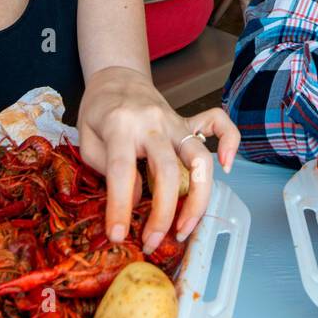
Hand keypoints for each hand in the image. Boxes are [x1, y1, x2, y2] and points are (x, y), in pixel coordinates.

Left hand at [77, 67, 238, 253]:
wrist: (116, 76)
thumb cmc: (98, 110)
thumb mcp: (86, 138)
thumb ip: (106, 169)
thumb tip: (136, 199)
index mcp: (120, 126)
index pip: (121, 172)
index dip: (120, 208)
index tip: (119, 235)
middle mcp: (153, 123)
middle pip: (168, 170)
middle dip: (164, 213)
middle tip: (153, 241)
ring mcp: (175, 121)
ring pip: (200, 158)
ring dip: (199, 198)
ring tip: (187, 227)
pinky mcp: (189, 121)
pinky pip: (220, 124)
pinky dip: (231, 143)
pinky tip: (227, 167)